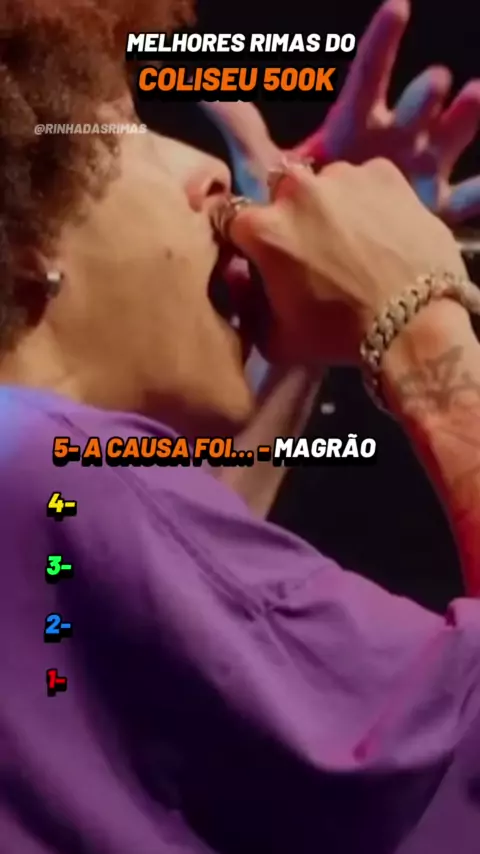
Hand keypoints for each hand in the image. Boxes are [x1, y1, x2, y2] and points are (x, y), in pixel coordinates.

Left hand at [200, 0, 479, 223]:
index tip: (399, 6)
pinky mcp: (432, 215)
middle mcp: (388, 146)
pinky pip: (461, 205)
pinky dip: (477, 197)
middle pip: (408, 113)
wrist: (322, 261)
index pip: (365, 83)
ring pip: (444, 145)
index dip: (381, 45)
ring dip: (460, 122)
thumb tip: (204, 90)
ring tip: (475, 96)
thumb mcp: (268, 170)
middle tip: (434, 81)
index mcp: (352, 132)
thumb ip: (244, 131)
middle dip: (419, 96)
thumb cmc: (296, 214)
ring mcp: (416, 178)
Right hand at [228, 159, 466, 365]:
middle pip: (279, 193)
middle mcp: (296, 190)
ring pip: (324, 184)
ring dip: (329, 206)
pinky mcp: (383, 173)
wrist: (416, 324)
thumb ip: (247, 307)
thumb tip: (239, 282)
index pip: (233, 219)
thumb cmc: (338, 336)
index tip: (260, 254)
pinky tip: (380, 230)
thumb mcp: (276, 339)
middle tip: (311, 248)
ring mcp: (342, 176)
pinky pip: (364, 182)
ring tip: (353, 239)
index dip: (246, 238)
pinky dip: (367, 200)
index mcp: (263, 228)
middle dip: (288, 215)